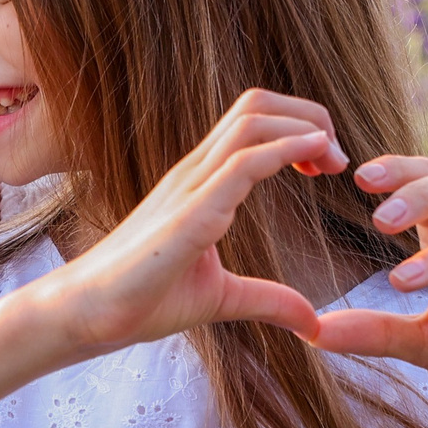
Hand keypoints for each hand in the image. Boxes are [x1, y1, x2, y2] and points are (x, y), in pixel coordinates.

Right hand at [38, 89, 347, 355]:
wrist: (89, 315)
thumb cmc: (141, 300)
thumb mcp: (222, 298)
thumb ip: (267, 300)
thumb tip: (312, 322)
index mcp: (201, 182)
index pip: (254, 122)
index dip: (300, 130)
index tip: (328, 166)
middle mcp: (195, 172)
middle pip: (258, 105)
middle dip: (309, 117)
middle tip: (338, 158)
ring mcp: (190, 186)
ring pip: (253, 121)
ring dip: (304, 129)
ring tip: (333, 160)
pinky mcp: (189, 212)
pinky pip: (243, 163)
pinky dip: (286, 152)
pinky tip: (314, 162)